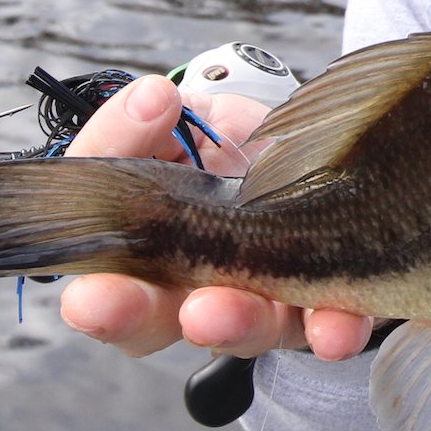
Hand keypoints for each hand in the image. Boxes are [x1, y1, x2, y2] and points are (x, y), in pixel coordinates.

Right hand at [55, 74, 374, 361]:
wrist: (288, 140)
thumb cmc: (211, 146)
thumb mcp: (166, 124)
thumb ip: (134, 125)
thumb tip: (150, 100)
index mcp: (136, 261)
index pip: (104, 295)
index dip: (101, 305)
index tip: (96, 299)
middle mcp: (190, 294)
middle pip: (168, 326)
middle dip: (171, 321)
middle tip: (187, 311)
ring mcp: (256, 303)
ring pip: (246, 328)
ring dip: (243, 323)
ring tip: (235, 310)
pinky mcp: (320, 300)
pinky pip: (327, 323)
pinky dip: (332, 329)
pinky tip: (334, 327)